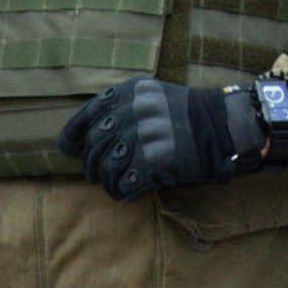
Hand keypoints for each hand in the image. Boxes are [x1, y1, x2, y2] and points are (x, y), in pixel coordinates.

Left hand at [55, 74, 278, 200]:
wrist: (219, 125)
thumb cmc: (182, 112)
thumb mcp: (149, 96)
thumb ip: (119, 108)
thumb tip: (84, 136)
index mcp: (128, 94)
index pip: (88, 115)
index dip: (73, 135)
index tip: (67, 149)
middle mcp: (132, 113)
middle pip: (95, 144)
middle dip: (90, 164)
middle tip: (93, 175)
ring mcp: (143, 138)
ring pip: (107, 167)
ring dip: (106, 180)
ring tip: (112, 185)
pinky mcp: (155, 162)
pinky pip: (126, 183)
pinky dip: (122, 191)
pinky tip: (126, 193)